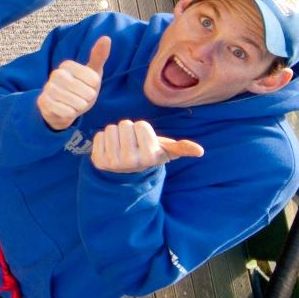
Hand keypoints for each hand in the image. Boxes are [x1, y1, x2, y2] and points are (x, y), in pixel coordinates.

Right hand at [37, 36, 110, 130]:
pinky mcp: (43, 102)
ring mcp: (48, 88)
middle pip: (87, 92)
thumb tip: (106, 38)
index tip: (87, 87)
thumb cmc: (79, 90)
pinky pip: (66, 112)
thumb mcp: (92, 74)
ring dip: (79, 108)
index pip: (93, 79)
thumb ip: (98, 56)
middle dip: (88, 99)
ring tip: (74, 105)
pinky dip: (70, 114)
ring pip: (77, 103)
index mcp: (67, 65)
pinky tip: (66, 111)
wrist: (60, 109)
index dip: (94, 88)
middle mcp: (56, 74)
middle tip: (81, 98)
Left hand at [90, 119, 204, 172]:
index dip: (142, 129)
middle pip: (125, 124)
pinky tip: (110, 149)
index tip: (144, 141)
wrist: (126, 173)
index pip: (142, 124)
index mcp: (149, 156)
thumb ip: (181, 148)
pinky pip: (98, 135)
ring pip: (111, 129)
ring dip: (115, 134)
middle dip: (128, 130)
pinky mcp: (98, 161)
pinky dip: (103, 139)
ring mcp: (113, 162)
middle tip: (131, 143)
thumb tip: (200, 151)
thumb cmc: (147, 154)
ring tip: (121, 145)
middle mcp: (131, 161)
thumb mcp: (165, 152)